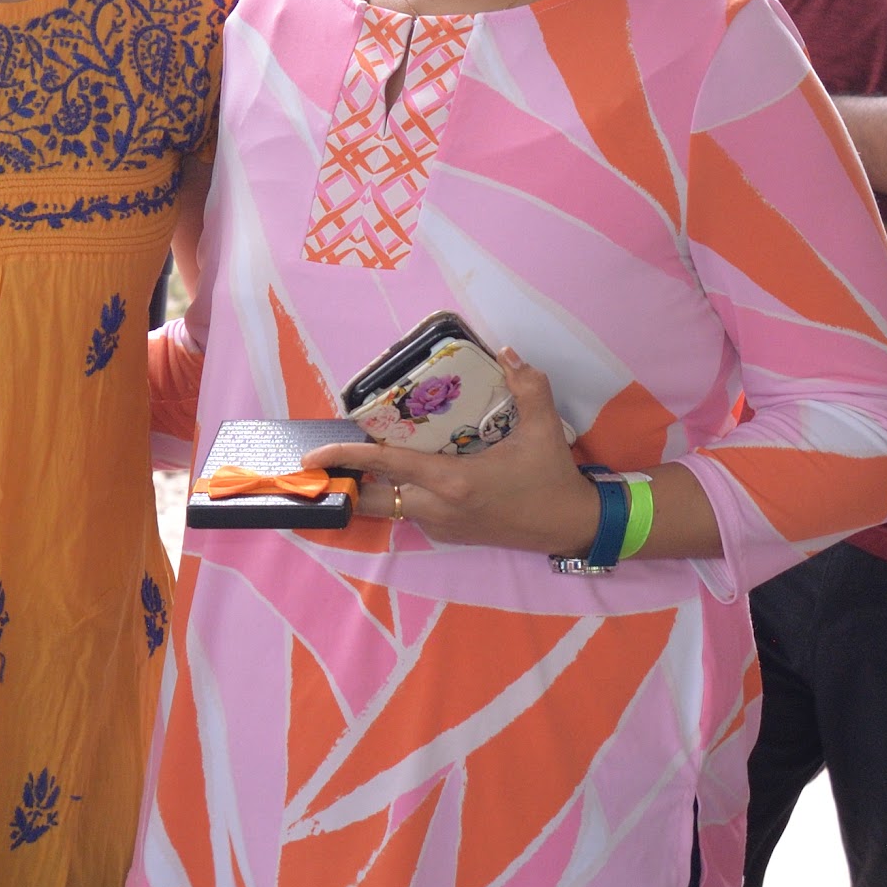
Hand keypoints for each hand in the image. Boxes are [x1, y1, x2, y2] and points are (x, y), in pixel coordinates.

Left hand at [309, 349, 600, 553]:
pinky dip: (398, 495)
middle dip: (347, 482)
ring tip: (355, 460)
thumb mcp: (544, 428)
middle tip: (324, 460)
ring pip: (392, 509)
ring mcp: (444, 525)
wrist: (571, 526)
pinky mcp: (452, 534)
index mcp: (454, 481)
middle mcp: (440, 507)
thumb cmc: (552, 477)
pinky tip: (399, 473)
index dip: (349, 456)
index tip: (316, 454)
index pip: (389, 466)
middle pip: (375, 499)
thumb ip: (528, 385)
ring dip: (372, 488)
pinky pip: (412, 514)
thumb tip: (508, 352)